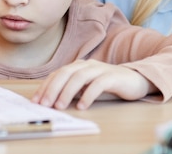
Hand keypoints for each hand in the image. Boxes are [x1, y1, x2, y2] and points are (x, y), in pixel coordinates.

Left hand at [31, 59, 155, 109]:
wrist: (135, 80)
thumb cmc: (108, 84)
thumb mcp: (87, 86)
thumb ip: (72, 89)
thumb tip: (52, 100)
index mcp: (79, 66)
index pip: (58, 74)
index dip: (46, 86)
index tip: (36, 101)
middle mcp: (88, 65)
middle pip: (66, 73)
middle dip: (53, 89)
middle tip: (45, 104)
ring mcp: (101, 69)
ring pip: (80, 77)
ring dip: (67, 92)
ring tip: (60, 106)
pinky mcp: (113, 76)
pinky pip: (98, 84)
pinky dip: (88, 95)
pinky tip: (82, 106)